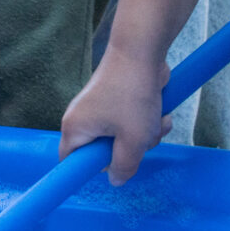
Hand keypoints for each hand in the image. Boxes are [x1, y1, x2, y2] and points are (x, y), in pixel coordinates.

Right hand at [60, 47, 171, 185]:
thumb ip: (123, 167)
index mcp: (75, 129)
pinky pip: (130, 122)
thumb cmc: (133, 95)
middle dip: (129, 151)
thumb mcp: (133, 141)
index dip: (87, 171)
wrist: (141, 50)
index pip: (70, 162)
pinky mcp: (116, 100)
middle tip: (142, 140)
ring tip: (156, 119)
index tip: (109, 170)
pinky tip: (160, 110)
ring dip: (145, 135)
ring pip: (122, 137)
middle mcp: (82, 118)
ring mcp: (100, 108)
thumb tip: (115, 180)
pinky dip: (146, 120)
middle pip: (103, 152)